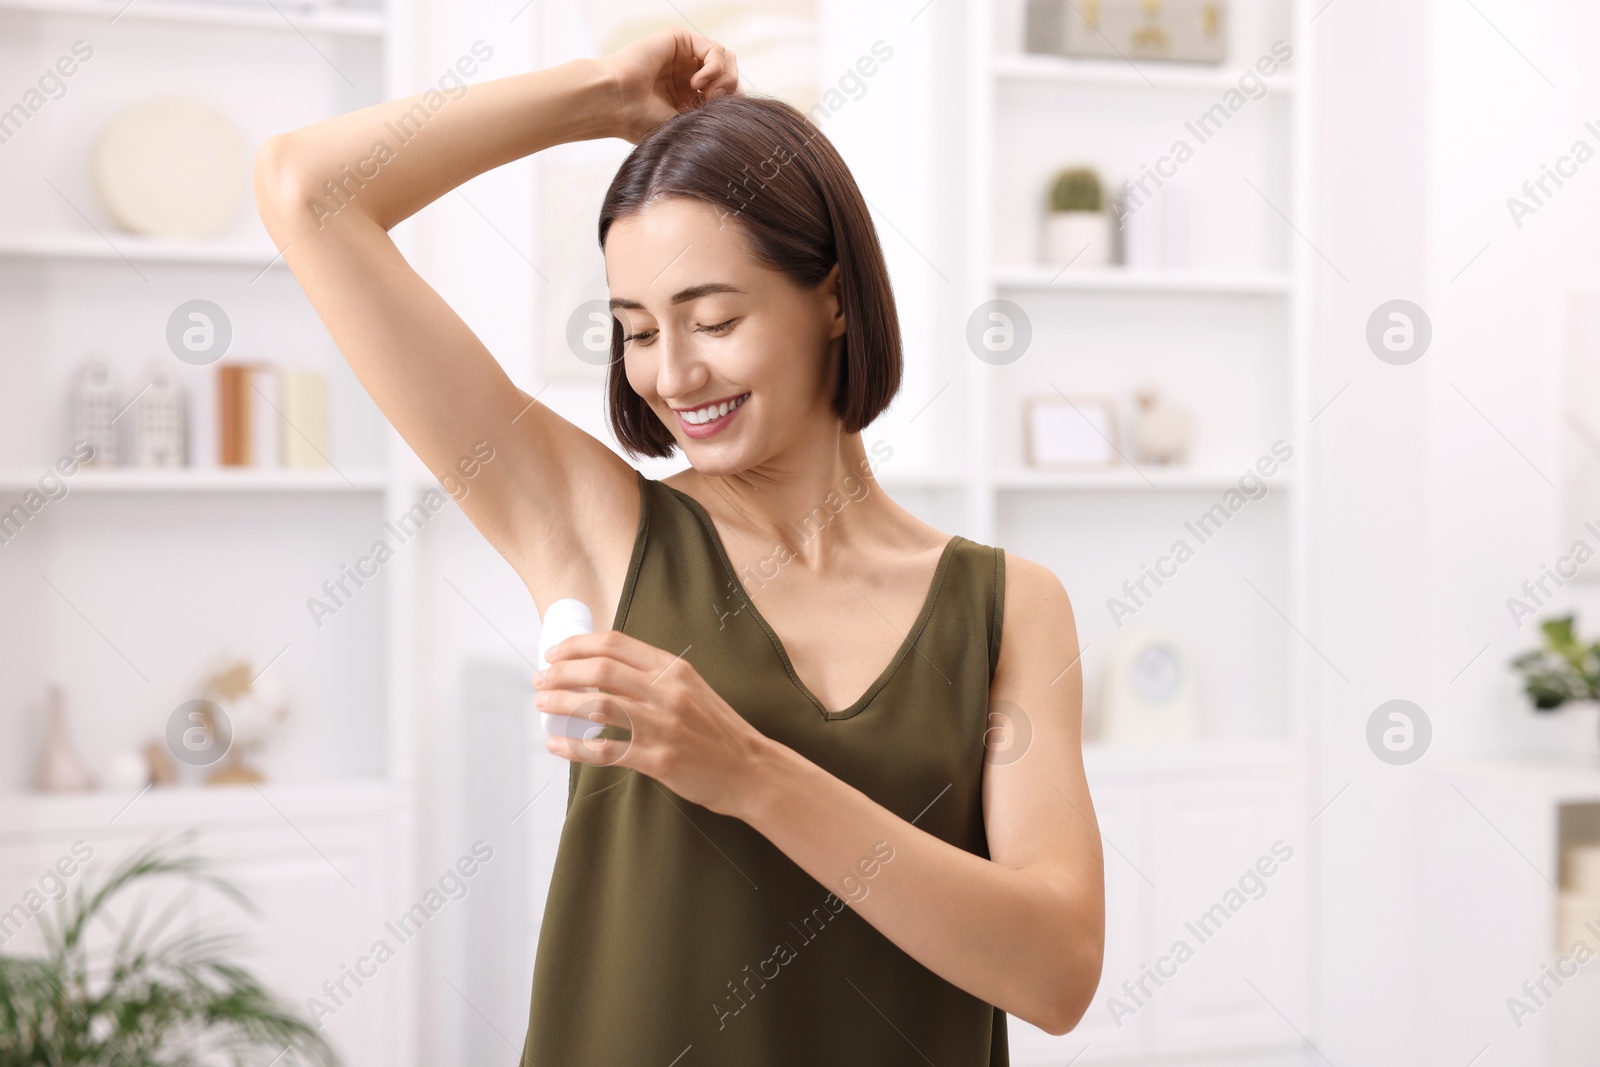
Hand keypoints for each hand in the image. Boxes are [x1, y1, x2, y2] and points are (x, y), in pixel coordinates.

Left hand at [535, 629, 771, 817]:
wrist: (750, 769)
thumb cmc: (717, 731)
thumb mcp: (691, 688)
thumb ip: (654, 676)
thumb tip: (603, 670)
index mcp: (674, 668)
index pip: (615, 644)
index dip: (577, 645)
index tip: (555, 653)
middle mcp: (667, 691)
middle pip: (600, 670)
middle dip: (561, 672)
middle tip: (541, 680)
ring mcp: (663, 725)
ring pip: (597, 705)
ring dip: (561, 703)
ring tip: (543, 704)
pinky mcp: (659, 759)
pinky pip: (605, 750)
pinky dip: (574, 746)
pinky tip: (557, 744)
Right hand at [599, 27, 740, 143]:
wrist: (615, 104)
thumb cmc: (641, 121)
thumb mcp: (684, 124)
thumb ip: (711, 114)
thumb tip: (743, 108)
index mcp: (688, 97)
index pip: (726, 93)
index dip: (732, 103)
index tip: (722, 118)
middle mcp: (687, 74)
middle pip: (730, 73)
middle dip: (730, 90)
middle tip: (713, 103)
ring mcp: (684, 57)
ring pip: (725, 59)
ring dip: (724, 78)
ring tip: (706, 93)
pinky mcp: (679, 40)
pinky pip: (713, 49)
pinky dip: (714, 66)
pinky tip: (698, 82)